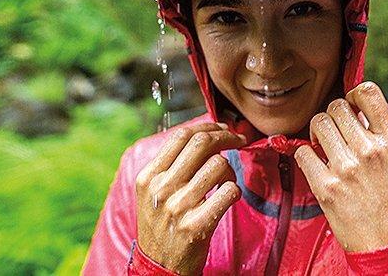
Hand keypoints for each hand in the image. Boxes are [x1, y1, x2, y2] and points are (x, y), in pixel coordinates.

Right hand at [135, 122, 244, 273]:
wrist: (159, 266)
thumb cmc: (161, 224)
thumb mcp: (152, 192)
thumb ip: (170, 165)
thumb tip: (203, 134)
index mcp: (148, 176)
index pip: (182, 135)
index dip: (208, 126)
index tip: (222, 129)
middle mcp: (161, 188)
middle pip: (202, 143)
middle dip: (227, 137)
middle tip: (238, 141)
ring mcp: (178, 207)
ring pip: (219, 165)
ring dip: (230, 170)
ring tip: (225, 181)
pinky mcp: (196, 226)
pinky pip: (229, 192)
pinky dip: (235, 191)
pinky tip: (228, 197)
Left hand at [294, 81, 387, 251]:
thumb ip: (380, 133)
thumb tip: (356, 111)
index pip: (368, 92)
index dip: (353, 94)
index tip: (350, 105)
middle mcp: (369, 150)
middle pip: (336, 106)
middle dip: (332, 115)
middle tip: (334, 131)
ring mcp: (346, 168)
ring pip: (318, 123)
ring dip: (317, 131)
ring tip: (323, 144)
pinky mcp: (326, 187)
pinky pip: (302, 153)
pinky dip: (305, 155)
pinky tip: (315, 163)